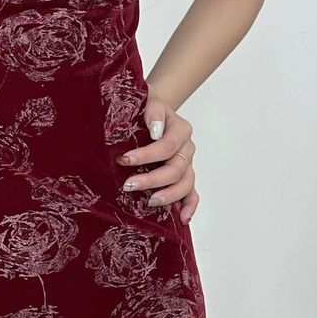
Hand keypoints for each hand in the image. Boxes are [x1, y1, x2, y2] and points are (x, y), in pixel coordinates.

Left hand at [116, 92, 198, 222]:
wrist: (149, 110)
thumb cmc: (144, 106)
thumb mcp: (147, 99)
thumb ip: (152, 109)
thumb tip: (155, 129)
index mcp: (180, 129)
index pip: (167, 145)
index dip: (146, 155)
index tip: (124, 159)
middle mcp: (187, 148)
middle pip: (176, 169)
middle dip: (152, 179)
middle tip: (129, 185)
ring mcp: (187, 164)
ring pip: (185, 184)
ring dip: (168, 195)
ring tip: (149, 202)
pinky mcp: (184, 176)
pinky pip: (192, 194)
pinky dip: (189, 206)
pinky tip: (182, 218)